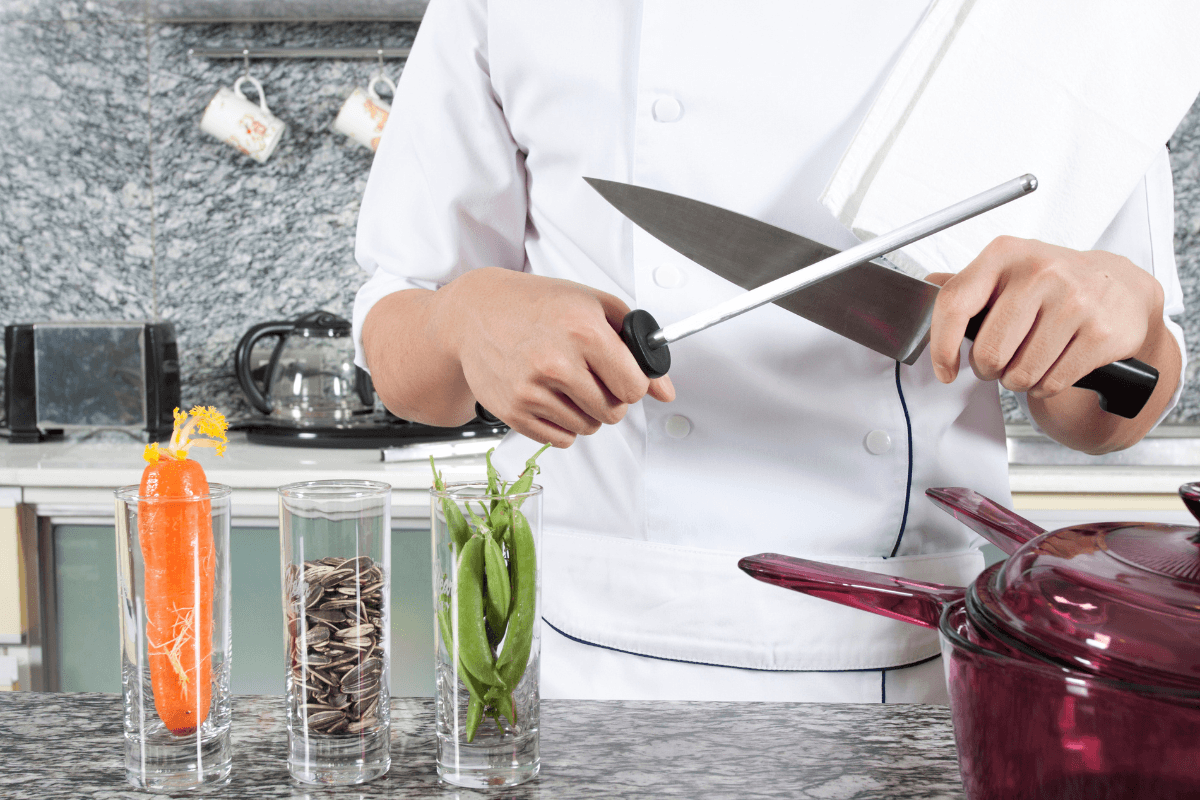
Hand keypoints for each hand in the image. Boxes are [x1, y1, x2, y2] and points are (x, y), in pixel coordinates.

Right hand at [443, 267, 674, 447]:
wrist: (476, 313)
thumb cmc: (537, 305)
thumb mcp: (593, 306)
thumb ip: (636, 346)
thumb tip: (665, 391)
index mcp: (583, 331)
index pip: (634, 387)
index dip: (633, 383)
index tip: (621, 374)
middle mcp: (556, 363)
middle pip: (613, 413)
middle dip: (610, 398)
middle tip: (591, 376)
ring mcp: (532, 390)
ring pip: (588, 428)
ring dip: (586, 412)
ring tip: (567, 383)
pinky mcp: (513, 412)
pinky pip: (560, 440)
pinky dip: (562, 425)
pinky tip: (551, 397)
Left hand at [926, 236, 1164, 401]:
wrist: (1120, 287)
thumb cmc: (1052, 283)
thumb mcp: (1007, 270)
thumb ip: (966, 284)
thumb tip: (924, 287)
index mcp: (1005, 255)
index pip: (955, 305)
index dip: (942, 347)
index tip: (945, 370)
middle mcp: (1040, 272)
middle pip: (989, 351)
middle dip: (988, 369)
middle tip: (999, 362)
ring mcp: (1074, 301)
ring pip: (1021, 373)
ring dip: (1017, 380)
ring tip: (1028, 361)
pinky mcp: (1101, 332)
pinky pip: (1052, 382)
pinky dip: (1044, 386)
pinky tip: (1051, 368)